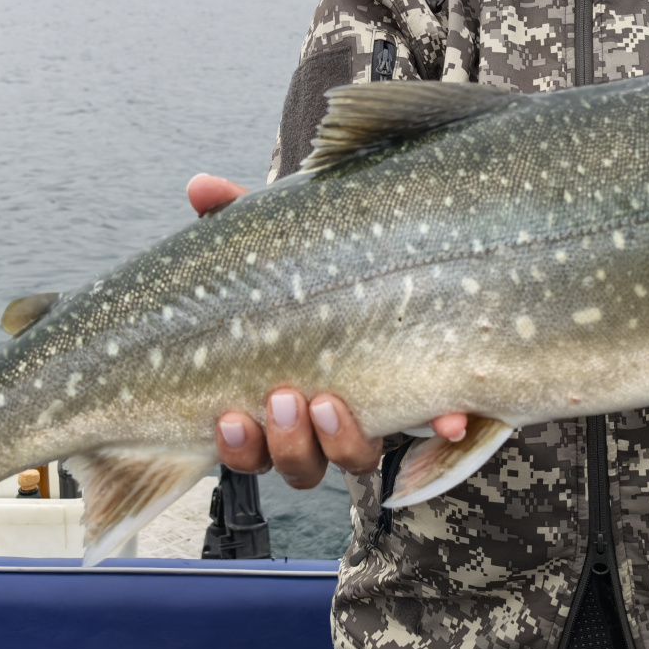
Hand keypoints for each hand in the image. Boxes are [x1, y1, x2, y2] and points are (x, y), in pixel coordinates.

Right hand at [185, 175, 470, 487]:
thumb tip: (198, 185)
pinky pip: (432, 428)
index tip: (228, 416)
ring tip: (330, 400)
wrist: (388, 253)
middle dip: (285, 442)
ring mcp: (372, 414)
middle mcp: (319, 422)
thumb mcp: (274, 237)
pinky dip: (440, 424)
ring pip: (351, 458)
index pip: (245, 440)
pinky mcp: (423, 397)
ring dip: (339, 439)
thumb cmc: (310, 258)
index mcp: (272, 393)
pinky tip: (450, 417)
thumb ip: (235, 215)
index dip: (237, 443)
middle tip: (284, 397)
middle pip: (297, 464)